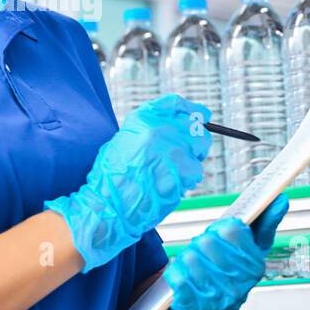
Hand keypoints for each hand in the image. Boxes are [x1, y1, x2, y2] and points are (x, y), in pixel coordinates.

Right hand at [44, 94, 211, 272]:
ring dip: (192, 159)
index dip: (191, 111)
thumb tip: (173, 129)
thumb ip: (149, 131)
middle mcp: (160, 128)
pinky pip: (196, 170)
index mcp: (143, 118)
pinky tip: (171, 185)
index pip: (176, 104)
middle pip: (194, 126)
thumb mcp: (123, 141)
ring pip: (200, 148)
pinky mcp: (183, 169)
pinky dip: (188, 179)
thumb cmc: (112, 178)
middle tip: (186, 154)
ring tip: (173, 172)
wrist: (109, 205)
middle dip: (194, 140)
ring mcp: (174, 148)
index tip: (199, 117)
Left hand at [160, 192, 288, 309]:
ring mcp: (217, 298)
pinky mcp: (193, 308)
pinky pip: (177, 277)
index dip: (220, 229)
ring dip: (187, 258)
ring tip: (192, 266)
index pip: (233, 230)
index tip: (219, 236)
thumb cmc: (231, 278)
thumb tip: (280, 199)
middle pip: (208, 242)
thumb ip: (265, 224)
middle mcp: (239, 285)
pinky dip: (175, 273)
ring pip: (191, 258)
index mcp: (254, 267)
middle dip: (202, 243)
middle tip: (203, 252)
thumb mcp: (251, 254)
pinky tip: (181, 277)